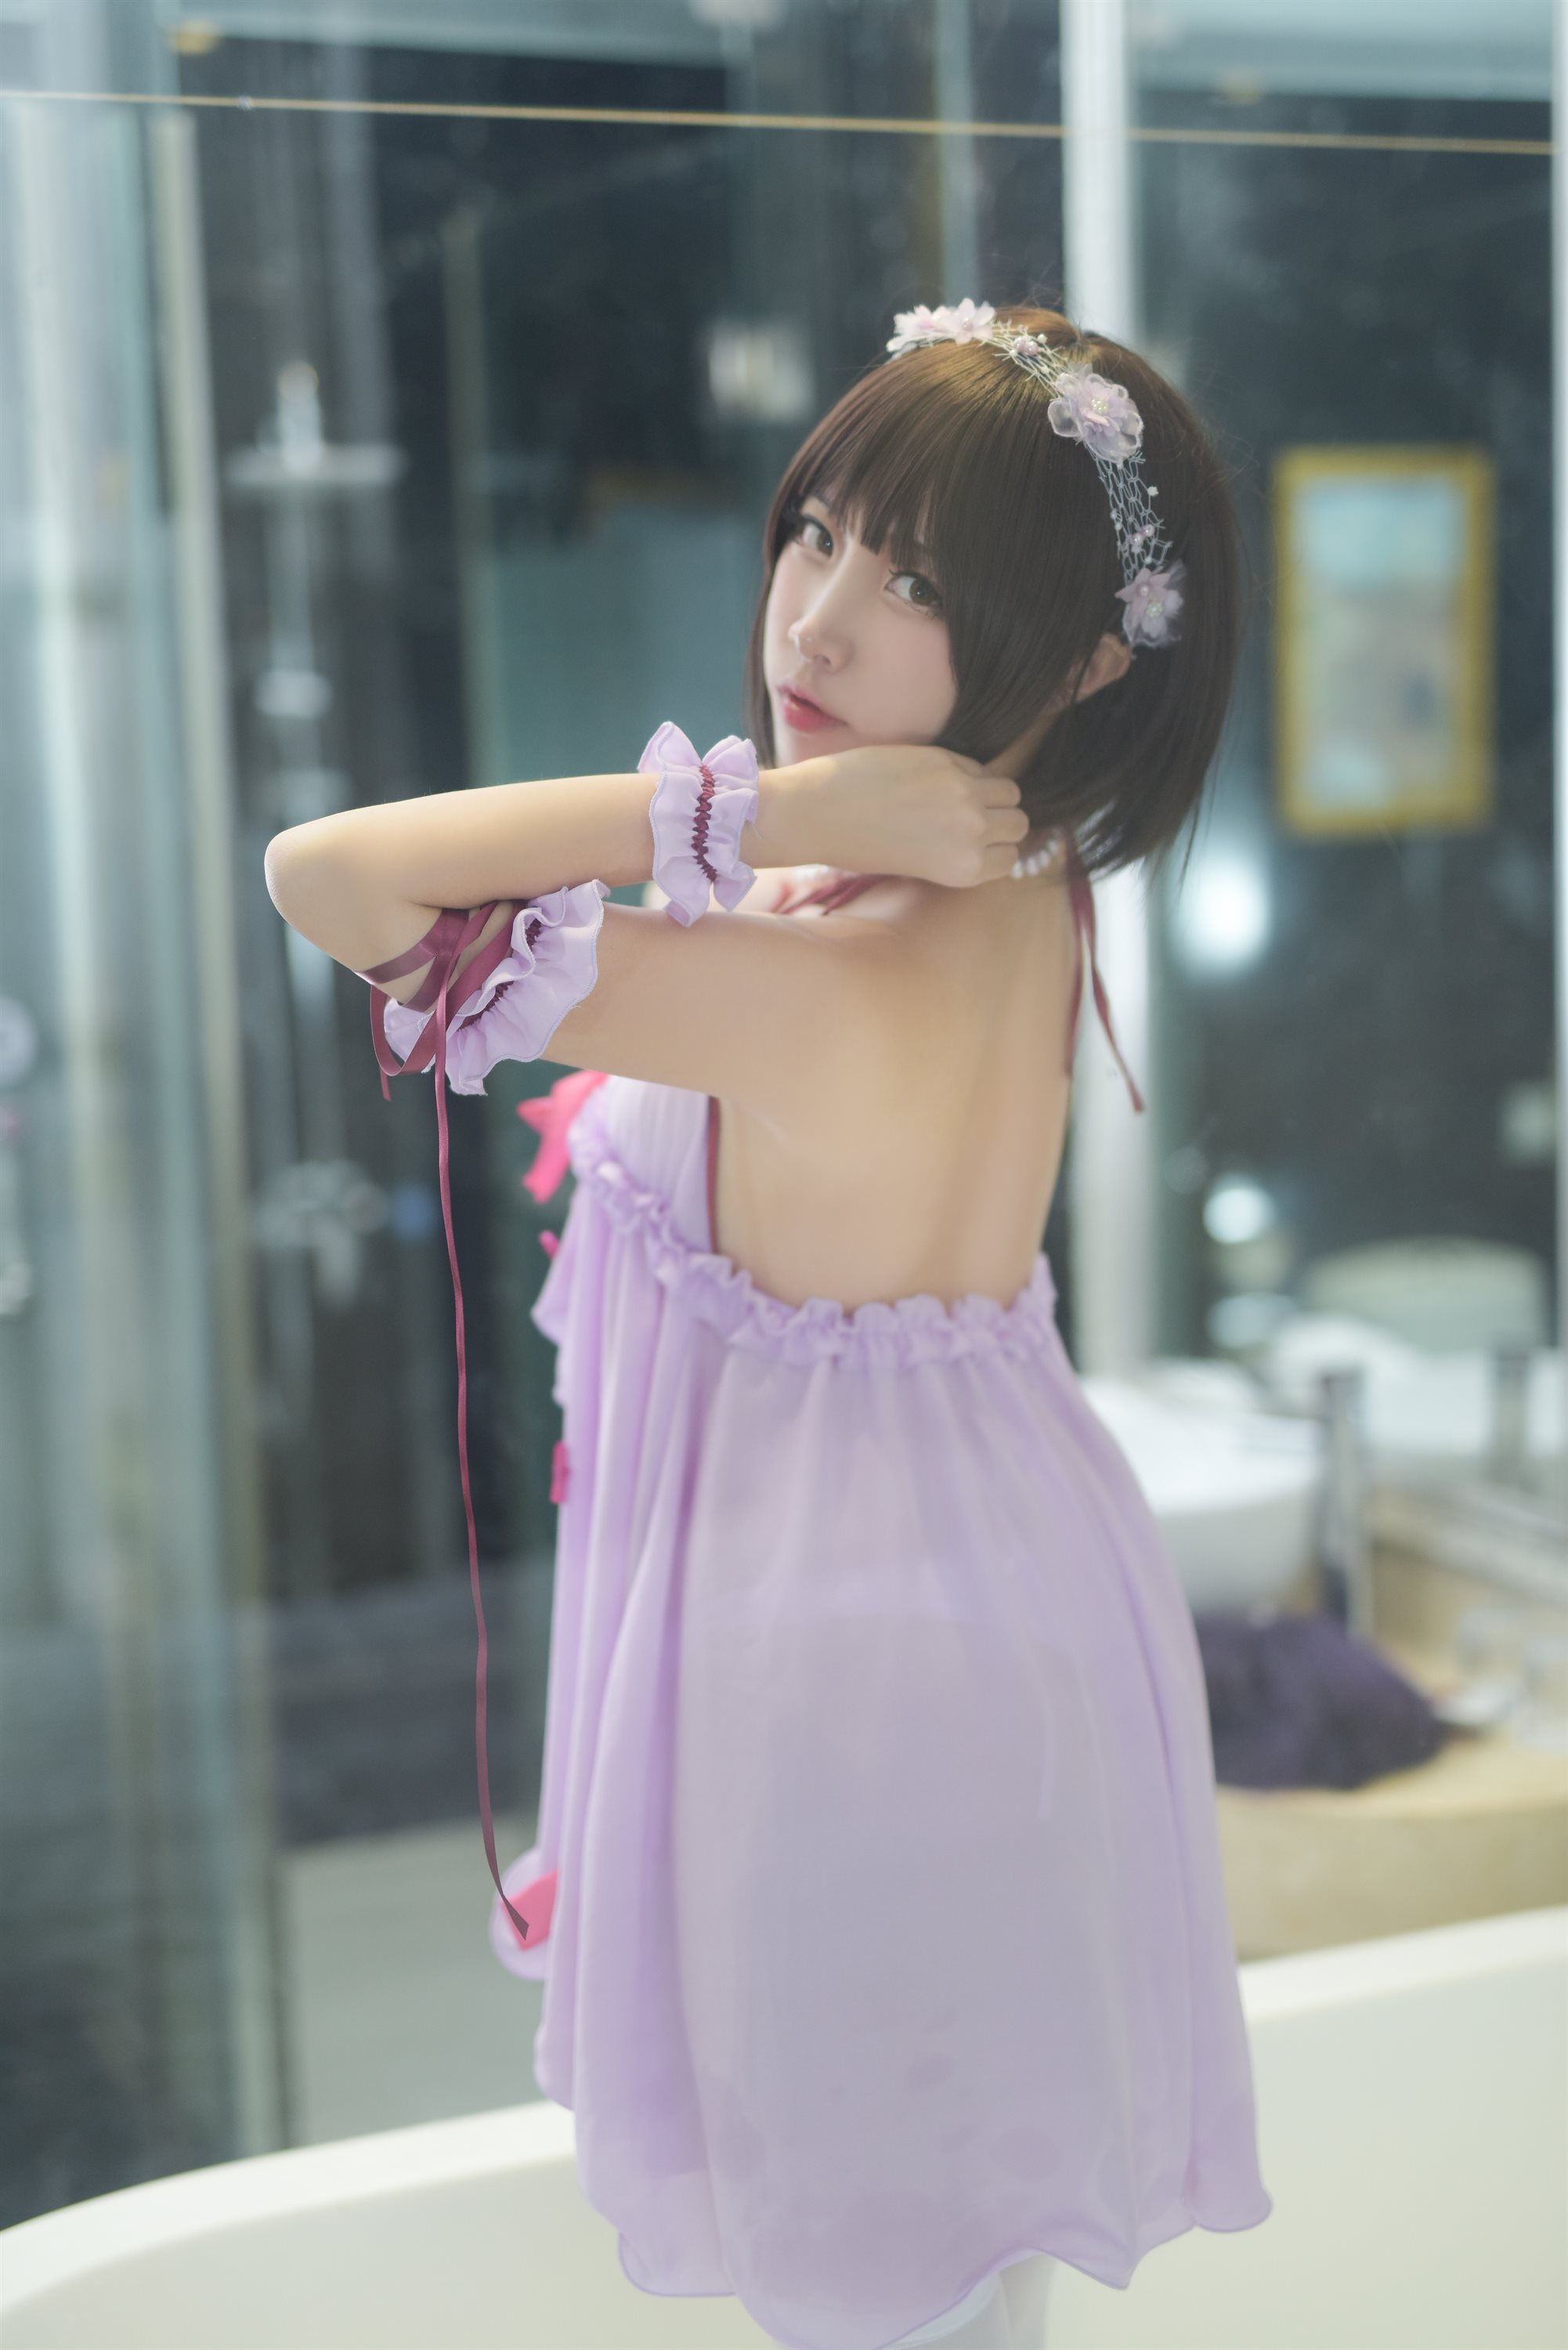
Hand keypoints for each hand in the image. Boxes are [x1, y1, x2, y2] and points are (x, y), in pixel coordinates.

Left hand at [788, 741, 1030, 888]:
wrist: (818, 814)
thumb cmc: (861, 846)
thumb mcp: (918, 865)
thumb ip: (958, 852)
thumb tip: (991, 831)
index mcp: (966, 868)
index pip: (1011, 855)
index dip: (995, 847)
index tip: (978, 841)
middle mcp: (973, 833)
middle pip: (1017, 822)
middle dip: (1000, 819)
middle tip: (970, 817)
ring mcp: (963, 794)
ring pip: (1009, 791)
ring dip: (992, 793)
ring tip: (960, 796)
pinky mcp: (946, 760)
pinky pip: (978, 767)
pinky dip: (966, 772)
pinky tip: (934, 779)